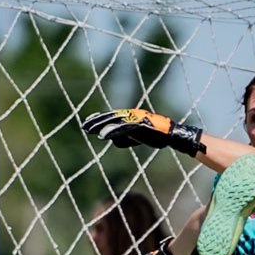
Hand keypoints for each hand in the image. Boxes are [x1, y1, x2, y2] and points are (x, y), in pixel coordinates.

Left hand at [82, 108, 204, 157]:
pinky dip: (111, 131)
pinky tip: (102, 135)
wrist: (171, 134)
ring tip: (89, 130)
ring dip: (100, 125)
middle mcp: (131, 115)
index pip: (111, 116)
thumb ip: (123, 137)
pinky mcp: (139, 124)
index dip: (99, 118)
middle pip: (110, 117)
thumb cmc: (155, 136)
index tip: (88, 121)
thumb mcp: (136, 137)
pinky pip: (122, 128)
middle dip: (96, 121)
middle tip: (84, 126)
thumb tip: (111, 139)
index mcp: (130, 116)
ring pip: (114, 121)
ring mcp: (135, 119)